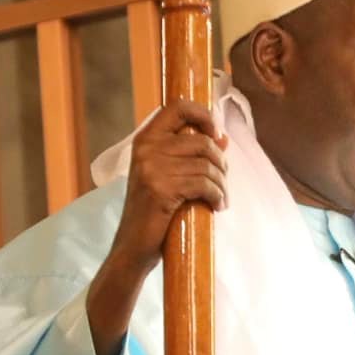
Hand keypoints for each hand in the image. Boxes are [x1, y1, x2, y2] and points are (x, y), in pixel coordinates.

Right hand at [88, 99, 226, 354]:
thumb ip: (190, 155)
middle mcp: (147, 149)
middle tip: (223, 181)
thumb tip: (223, 138)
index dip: (203, 114)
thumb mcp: (169, 176)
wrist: (132, 247)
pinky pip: (205, 184)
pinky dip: (218, 196)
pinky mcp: (161, 189)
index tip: (217, 133)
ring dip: (222, 184)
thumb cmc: (154, 212)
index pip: (177, 106)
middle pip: (202, 141)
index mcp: (145, 140)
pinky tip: (218, 206)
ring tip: (221, 198)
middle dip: (221, 162)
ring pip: (207, 165)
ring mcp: (152, 168)